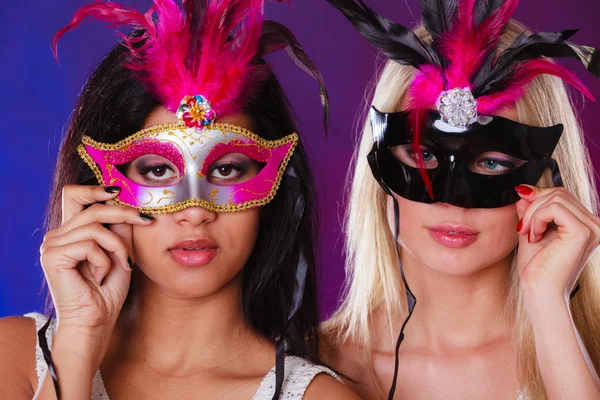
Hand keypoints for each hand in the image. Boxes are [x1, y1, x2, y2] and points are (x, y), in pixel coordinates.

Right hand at [40, 185, 152, 334]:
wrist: (96, 322)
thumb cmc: (108, 290)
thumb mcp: (120, 250)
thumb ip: (119, 226)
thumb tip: (128, 200)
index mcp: (71, 231)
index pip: (75, 195)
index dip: (96, 188)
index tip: (121, 190)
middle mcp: (57, 235)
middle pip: (91, 206)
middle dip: (123, 211)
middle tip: (146, 220)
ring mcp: (51, 245)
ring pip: (95, 226)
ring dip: (118, 246)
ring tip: (122, 265)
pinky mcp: (52, 256)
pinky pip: (89, 244)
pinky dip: (104, 259)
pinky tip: (101, 276)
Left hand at [515, 185, 599, 300]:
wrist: (540, 293)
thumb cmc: (537, 269)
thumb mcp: (531, 231)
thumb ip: (531, 211)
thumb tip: (525, 191)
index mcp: (585, 225)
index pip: (562, 195)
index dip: (538, 197)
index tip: (521, 211)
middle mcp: (594, 225)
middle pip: (559, 193)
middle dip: (533, 206)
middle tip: (522, 228)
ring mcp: (592, 228)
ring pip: (556, 198)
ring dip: (533, 214)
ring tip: (528, 234)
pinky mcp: (582, 232)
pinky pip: (554, 208)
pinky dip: (537, 218)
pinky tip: (534, 236)